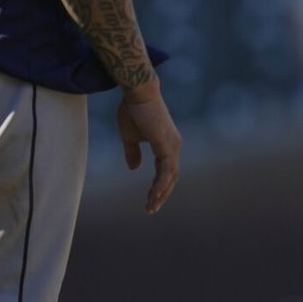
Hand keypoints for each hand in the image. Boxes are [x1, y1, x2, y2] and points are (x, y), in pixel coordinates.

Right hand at [116, 80, 180, 213]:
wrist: (136, 92)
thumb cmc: (133, 111)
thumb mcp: (129, 137)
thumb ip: (132, 153)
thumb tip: (134, 169)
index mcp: (166, 145)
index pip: (165, 171)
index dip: (158, 186)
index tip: (149, 199)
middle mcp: (173, 146)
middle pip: (171, 177)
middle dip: (161, 194)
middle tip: (150, 209)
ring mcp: (172, 145)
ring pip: (170, 176)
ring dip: (161, 193)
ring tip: (151, 207)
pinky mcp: (167, 144)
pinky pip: (167, 169)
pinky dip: (162, 183)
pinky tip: (155, 194)